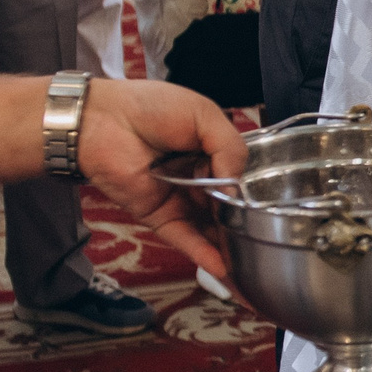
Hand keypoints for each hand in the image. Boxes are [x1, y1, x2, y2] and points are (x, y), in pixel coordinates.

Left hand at [80, 78, 246, 287]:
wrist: (103, 120)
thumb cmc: (150, 107)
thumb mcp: (204, 115)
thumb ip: (230, 148)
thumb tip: (237, 188)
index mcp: (210, 150)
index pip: (238, 176)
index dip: (250, 190)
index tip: (267, 205)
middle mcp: (197, 177)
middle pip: (226, 206)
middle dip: (242, 222)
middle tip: (262, 236)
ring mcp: (178, 198)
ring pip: (208, 227)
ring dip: (226, 243)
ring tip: (249, 259)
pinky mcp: (158, 215)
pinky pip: (183, 237)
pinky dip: (201, 252)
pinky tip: (222, 265)